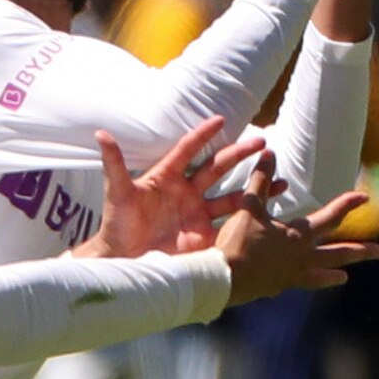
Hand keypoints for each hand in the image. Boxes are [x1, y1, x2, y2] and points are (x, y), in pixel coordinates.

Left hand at [74, 116, 278, 260]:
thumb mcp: (118, 193)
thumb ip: (114, 164)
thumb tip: (101, 134)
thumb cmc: (117, 225)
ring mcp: (197, 214)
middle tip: (261, 143)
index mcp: (167, 178)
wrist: (122, 260)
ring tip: (277, 178)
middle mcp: (186, 193)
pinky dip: (249, 219)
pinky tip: (269, 211)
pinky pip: (230, 226)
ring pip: (231, 196)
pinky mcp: (203, 237)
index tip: (221, 119)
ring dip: (253, 187)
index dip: (203, 135)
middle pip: (217, 168)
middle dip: (239, 155)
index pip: (188, 150)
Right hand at [219, 157, 378, 304]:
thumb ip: (260, 182)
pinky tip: (301, 280)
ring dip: (334, 274)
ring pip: (320, 274)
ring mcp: (291, 275)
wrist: (224, 278)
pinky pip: (296, 283)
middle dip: (359, 251)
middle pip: (336, 253)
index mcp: (299, 236)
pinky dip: (302, 281)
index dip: (348, 204)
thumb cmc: (239, 242)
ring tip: (345, 277)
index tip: (365, 198)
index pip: (331, 216)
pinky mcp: (277, 286)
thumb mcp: (249, 207)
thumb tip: (268, 153)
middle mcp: (302, 257)